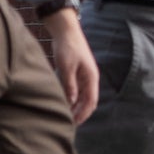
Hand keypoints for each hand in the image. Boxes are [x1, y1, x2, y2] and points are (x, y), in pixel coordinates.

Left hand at [43, 9, 98, 123]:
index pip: (91, 101)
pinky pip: (75, 89)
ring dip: (75, 106)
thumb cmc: (66, 47)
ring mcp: (83, 75)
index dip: (84, 113)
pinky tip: (63, 103)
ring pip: (81, 96)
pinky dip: (71, 97)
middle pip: (87, 101)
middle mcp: (89, 78)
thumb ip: (69, 84)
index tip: (75, 123)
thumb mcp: (66, 66)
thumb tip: (71, 102)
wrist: (65, 30)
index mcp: (91, 78)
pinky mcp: (75, 72)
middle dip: (80, 112)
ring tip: (65, 116)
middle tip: (69, 123)